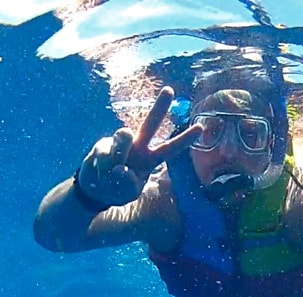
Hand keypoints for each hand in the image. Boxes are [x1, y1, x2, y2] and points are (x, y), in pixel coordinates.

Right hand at [77, 86, 201, 205]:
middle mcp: (138, 148)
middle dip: (160, 108)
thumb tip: (121, 169)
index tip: (201, 127)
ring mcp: (119, 145)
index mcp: (151, 159)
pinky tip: (102, 174)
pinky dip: (102, 170)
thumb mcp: (128, 192)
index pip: (170, 148)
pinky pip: (104, 157)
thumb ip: (128, 184)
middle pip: (150, 125)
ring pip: (123, 139)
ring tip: (117, 169)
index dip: (185, 139)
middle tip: (170, 90)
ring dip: (121, 149)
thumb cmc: (118, 189)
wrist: (94, 188)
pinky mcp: (101, 147)